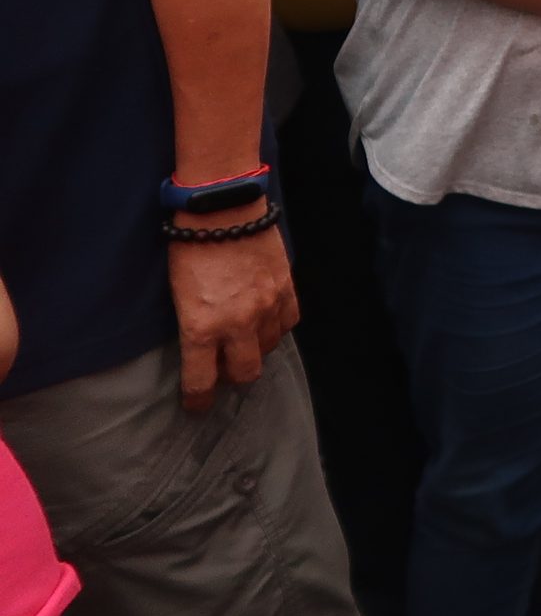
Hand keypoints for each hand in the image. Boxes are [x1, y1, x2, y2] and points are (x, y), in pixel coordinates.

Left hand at [167, 213, 297, 413]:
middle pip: (245, 373)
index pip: (201, 381)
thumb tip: (202, 344)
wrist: (222, 209)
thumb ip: (194, 324)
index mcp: (202, 327)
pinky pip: (288, 322)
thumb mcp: (178, 294)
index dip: (198, 401)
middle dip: (232, 377)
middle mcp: (238, 324)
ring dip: (256, 349)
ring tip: (245, 339)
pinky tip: (266, 320)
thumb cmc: (188, 248)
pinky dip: (277, 326)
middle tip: (224, 370)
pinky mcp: (286, 288)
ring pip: (269, 348)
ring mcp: (267, 306)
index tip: (196, 407)